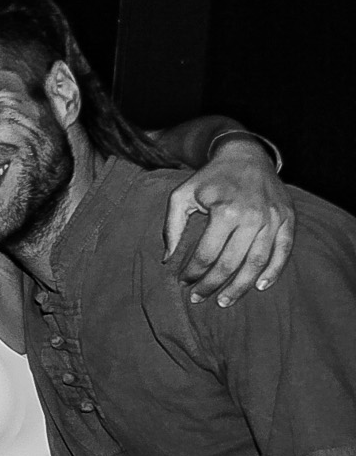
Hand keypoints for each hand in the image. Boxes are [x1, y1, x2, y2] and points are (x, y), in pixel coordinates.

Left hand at [165, 136, 293, 304]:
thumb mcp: (182, 195)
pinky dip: (273, 272)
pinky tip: (260, 286)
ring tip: (224, 301)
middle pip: (232, 263)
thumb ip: (171, 227)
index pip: (207, 254)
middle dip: (212, 285)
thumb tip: (167, 259)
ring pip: (258, 263)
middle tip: (198, 298)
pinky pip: (284, 251)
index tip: (183, 281)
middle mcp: (253, 217)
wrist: (245, 155)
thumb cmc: (210, 178)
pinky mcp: (287, 219)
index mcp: (225, 212)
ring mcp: (273, 219)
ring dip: (241, 287)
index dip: (193, 272)